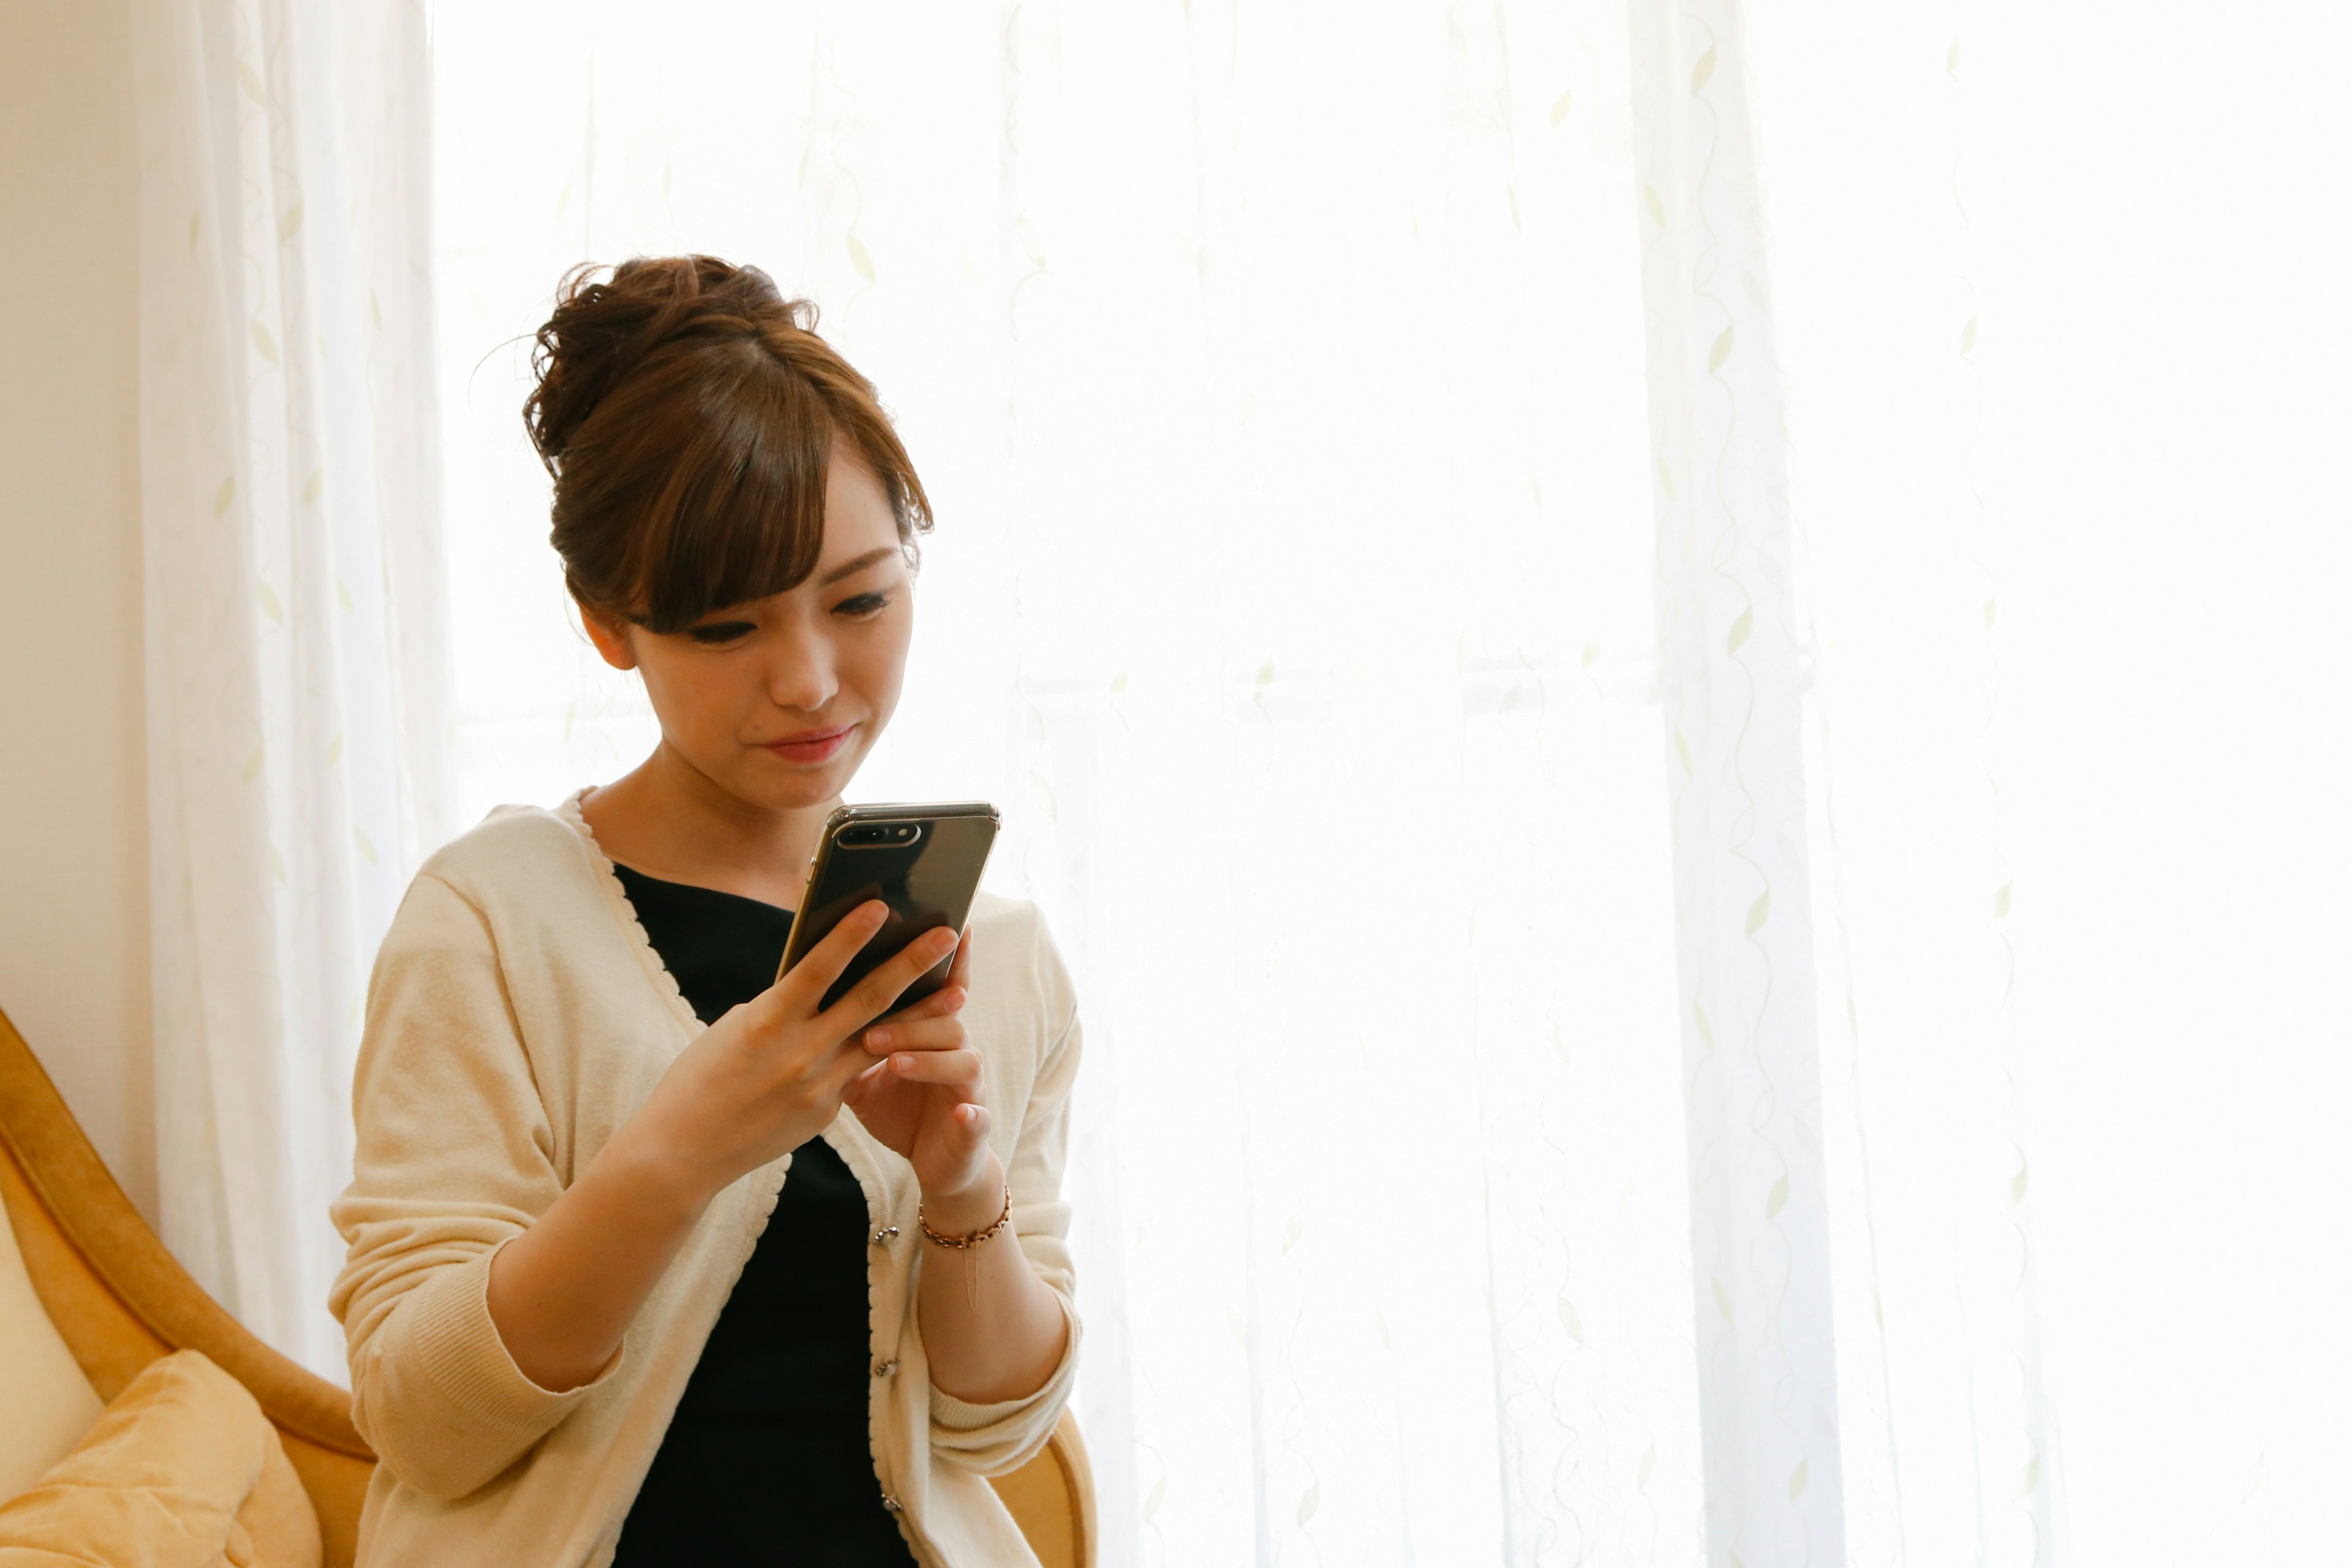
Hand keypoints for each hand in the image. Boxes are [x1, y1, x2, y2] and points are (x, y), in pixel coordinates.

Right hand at [617, 901, 965, 1203]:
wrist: (682, 1153)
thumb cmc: (699, 1078)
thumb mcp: (734, 1029)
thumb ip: (781, 1006)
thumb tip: (822, 983)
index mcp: (766, 1022)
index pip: (817, 969)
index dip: (849, 935)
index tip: (881, 905)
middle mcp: (798, 1053)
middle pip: (868, 1001)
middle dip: (912, 964)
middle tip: (947, 934)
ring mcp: (817, 1086)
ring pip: (882, 1040)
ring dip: (923, 1012)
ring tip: (958, 989)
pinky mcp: (826, 1113)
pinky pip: (855, 1072)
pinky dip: (878, 1050)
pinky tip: (903, 1033)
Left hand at [841, 927, 998, 1207]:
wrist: (938, 1164)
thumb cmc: (897, 1109)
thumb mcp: (864, 1072)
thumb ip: (849, 1036)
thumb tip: (808, 995)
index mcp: (930, 1033)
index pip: (938, 989)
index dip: (944, 958)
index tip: (942, 925)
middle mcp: (956, 1051)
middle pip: (946, 1018)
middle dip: (917, 1010)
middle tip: (877, 1013)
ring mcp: (969, 1088)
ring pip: (962, 1060)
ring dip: (928, 1059)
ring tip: (894, 1061)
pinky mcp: (974, 1127)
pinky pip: (978, 1118)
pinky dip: (972, 1116)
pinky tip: (963, 1114)